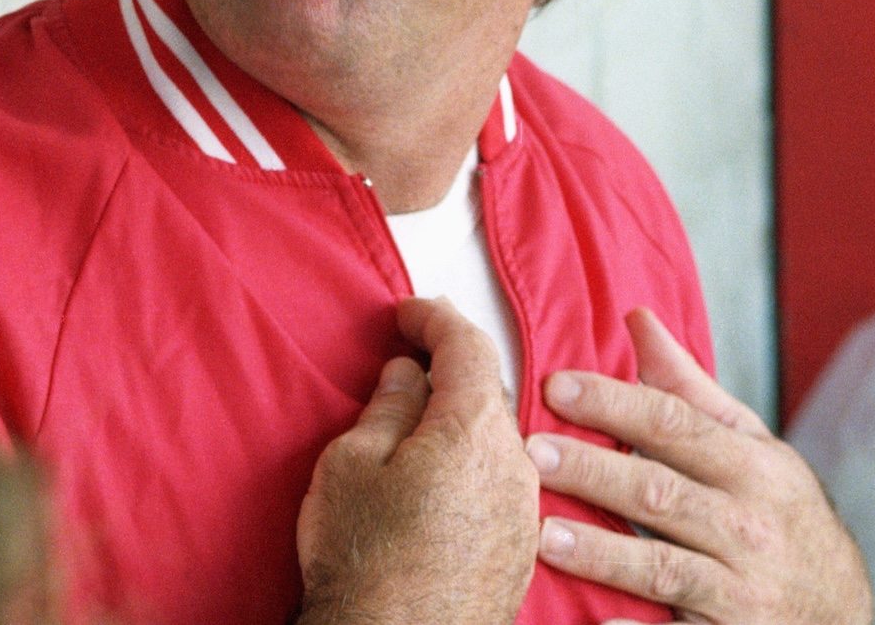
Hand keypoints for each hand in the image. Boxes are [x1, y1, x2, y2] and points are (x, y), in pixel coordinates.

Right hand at [294, 296, 538, 624]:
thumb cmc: (365, 562)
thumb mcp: (351, 464)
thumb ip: (387, 407)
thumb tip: (406, 375)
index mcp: (473, 429)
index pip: (466, 345)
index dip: (434, 318)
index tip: (408, 312)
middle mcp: (513, 465)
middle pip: (486, 393)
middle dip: (450, 369)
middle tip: (411, 357)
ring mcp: (523, 513)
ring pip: (495, 443)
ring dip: (461, 423)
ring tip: (417, 425)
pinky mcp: (519, 553)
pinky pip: (499, 486)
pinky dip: (472, 467)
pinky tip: (439, 482)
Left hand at [524, 308, 871, 624]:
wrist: (841, 611)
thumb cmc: (780, 514)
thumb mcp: (751, 447)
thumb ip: (688, 389)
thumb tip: (637, 319)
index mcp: (752, 468)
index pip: (676, 426)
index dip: (615, 404)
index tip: (556, 386)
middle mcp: (750, 527)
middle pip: (661, 492)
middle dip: (595, 471)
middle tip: (533, 453)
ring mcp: (743, 591)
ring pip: (665, 566)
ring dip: (604, 552)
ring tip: (545, 534)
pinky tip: (597, 623)